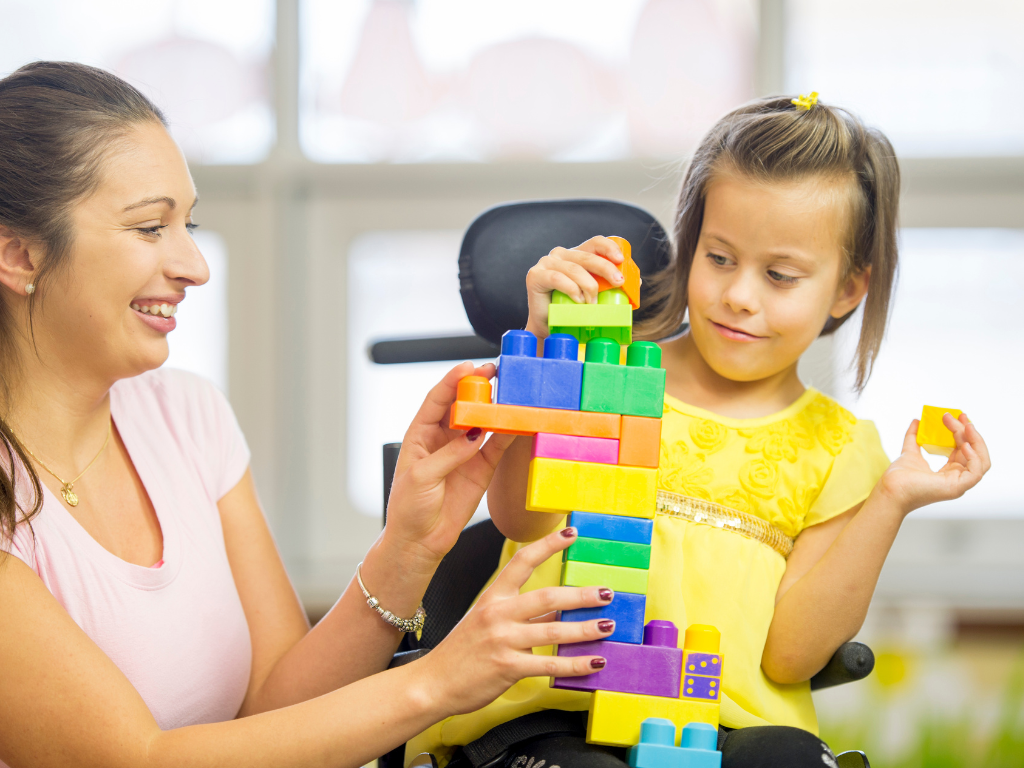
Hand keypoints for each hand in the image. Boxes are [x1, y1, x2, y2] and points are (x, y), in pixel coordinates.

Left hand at [382, 362, 515, 571]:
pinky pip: (497, 446)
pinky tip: (518, 421)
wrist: (420, 542)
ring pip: (482, 422)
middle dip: (477, 387)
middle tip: (494, 372)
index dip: (451, 381)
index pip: (437, 400)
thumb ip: (448, 454)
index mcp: (420, 434)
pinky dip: (508, 433)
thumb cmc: (409, 508)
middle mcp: (443, 438)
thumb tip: (474, 435)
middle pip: (462, 404)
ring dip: (495, 406)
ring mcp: (464, 452)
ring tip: (510, 390)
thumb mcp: (423, 477)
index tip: (468, 367)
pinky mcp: (481, 468)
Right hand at [421, 527, 615, 716]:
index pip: (522, 562)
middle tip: (606, 593)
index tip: (571, 534)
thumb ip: (520, 614)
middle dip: (581, 595)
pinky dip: (576, 665)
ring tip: (607, 626)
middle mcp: (498, 614)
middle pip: (547, 597)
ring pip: (553, 630)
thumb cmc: (461, 652)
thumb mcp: (485, 621)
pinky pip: (549, 664)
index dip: (548, 545)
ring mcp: (503, 641)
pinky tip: (594, 663)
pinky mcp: (508, 667)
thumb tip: (560, 610)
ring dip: (586, 629)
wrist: (433, 683)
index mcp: (493, 597)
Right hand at [524, 236, 625, 339]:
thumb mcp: (596, 295)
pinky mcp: (535, 276)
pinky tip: (578, 300)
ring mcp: (546, 263)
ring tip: (593, 303)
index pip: (594, 243)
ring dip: (588, 285)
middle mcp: (560, 255)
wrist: (548, 329)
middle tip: (618, 282)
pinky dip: (571, 289)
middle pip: (586, 255)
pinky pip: (557, 278)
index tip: (621, 260)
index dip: (609, 247)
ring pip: (574, 268)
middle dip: (605, 267)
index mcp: (575, 254)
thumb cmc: (572, 311)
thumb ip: (611, 286)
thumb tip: (637, 281)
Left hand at [878, 413, 990, 514]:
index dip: (963, 431)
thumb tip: (917, 420)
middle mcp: (957, 477)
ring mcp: (959, 484)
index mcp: (950, 471)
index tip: (957, 415)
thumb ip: (913, 437)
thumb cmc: (899, 477)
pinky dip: (974, 458)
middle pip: (973, 452)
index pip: (964, 448)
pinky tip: (964, 445)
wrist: (890, 488)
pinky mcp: (957, 488)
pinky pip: (975, 473)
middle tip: (959, 415)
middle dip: (969, 432)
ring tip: (966, 426)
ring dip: (976, 441)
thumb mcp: (909, 451)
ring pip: (981, 461)